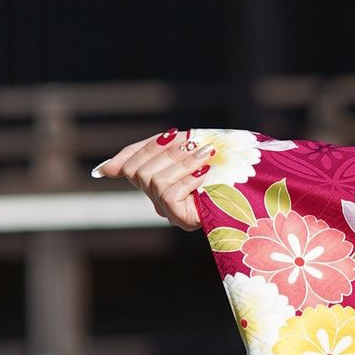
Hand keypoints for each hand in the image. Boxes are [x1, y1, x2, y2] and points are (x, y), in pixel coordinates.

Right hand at [93, 131, 215, 231]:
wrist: (252, 182)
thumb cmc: (218, 162)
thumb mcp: (183, 149)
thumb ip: (150, 150)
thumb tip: (102, 170)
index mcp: (155, 179)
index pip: (130, 165)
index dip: (143, 150)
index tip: (169, 136)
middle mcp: (157, 198)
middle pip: (139, 172)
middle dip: (166, 154)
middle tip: (194, 144)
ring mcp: (168, 210)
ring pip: (154, 182)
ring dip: (180, 163)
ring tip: (205, 154)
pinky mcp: (180, 218)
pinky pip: (169, 195)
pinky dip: (187, 180)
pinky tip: (205, 175)